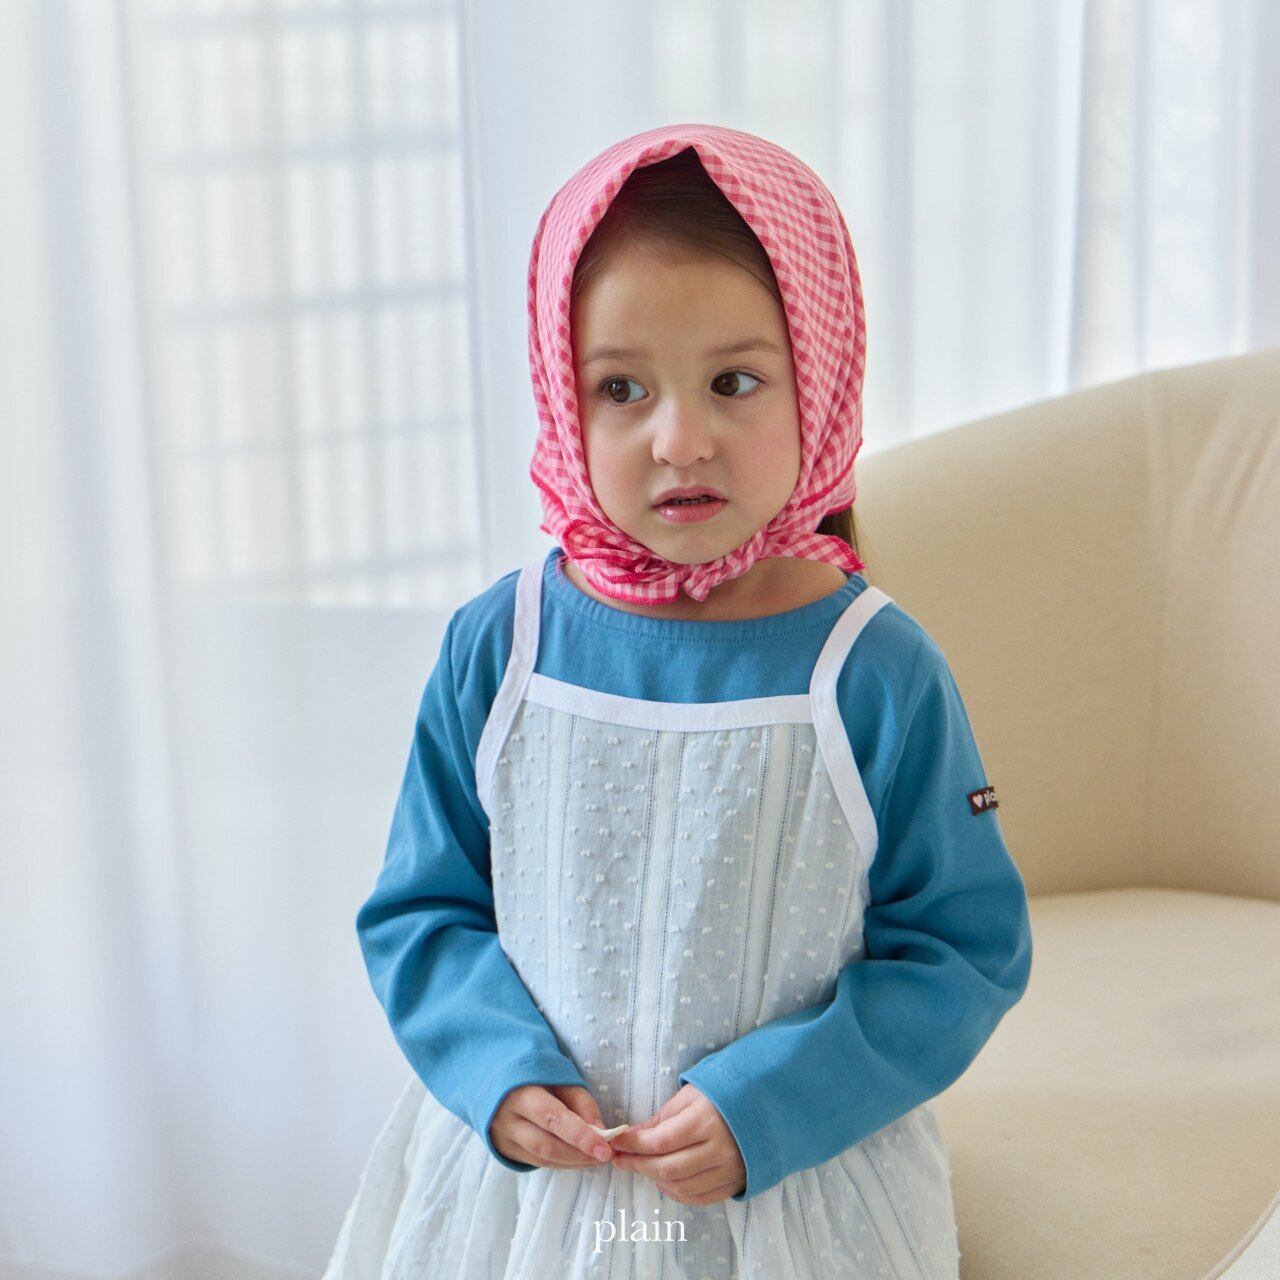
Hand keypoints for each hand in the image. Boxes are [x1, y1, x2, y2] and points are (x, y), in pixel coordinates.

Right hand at [490, 1084, 615, 1169]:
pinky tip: (578, 1159)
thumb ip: (579, 1100)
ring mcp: (503, 1138)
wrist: (493, 1074)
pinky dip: (561, 1163)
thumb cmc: (532, 1071)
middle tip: (606, 1155)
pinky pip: (537, 1162)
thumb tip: (600, 1130)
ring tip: (597, 1158)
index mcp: (519, 1092)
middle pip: (547, 1145)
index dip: (580, 1135)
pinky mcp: (505, 1150)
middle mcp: (507, 1120)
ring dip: (573, 1162)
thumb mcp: (556, 1074)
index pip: (552, 1118)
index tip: (605, 1148)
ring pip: (542, 1159)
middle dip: (580, 1154)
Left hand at [607, 1084, 746, 1204]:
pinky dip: (677, 1193)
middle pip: (668, 1168)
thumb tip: (632, 1136)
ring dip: (655, 1180)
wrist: (764, 1105)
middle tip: (620, 1159)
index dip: (634, 1145)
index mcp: (706, 1121)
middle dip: (638, 1165)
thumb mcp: (690, 1096)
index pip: (661, 1141)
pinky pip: (699, 1198)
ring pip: (681, 1187)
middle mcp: (719, 1149)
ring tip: (641, 1167)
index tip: (616, 1142)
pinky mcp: (735, 1183)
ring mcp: (729, 1170)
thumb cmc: (722, 1094)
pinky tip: (664, 1182)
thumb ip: (662, 1119)